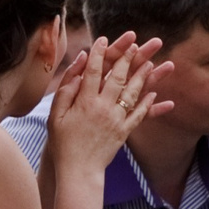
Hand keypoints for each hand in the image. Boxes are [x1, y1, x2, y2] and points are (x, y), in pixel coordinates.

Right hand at [47, 33, 170, 171]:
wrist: (78, 170)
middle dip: (127, 59)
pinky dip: (148, 104)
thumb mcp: (55, 115)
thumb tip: (76, 68)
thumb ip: (66, 90)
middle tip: (136, 44)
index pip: (92, 71)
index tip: (103, 39)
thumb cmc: (62, 142)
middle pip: (117, 78)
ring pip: (132, 93)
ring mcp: (116, 120)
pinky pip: (139, 115)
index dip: (98, 54)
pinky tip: (154, 94)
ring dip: (142, 77)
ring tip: (151, 63)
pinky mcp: (124, 132)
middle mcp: (103, 108)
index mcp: (84, 102)